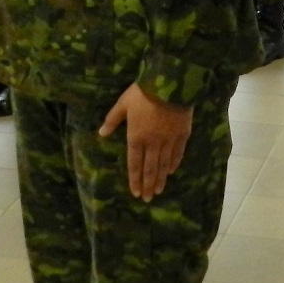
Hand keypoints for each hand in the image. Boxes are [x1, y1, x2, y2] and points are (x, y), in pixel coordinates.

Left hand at [99, 83, 193, 200]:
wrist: (169, 83)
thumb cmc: (143, 92)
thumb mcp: (123, 103)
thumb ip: (113, 120)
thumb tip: (101, 134)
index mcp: (136, 137)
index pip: (134, 163)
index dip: (134, 179)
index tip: (135, 193)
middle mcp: (152, 143)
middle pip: (150, 169)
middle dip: (147, 185)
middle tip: (147, 199)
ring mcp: (169, 140)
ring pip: (164, 164)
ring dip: (160, 179)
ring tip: (158, 191)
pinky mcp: (182, 135)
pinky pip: (177, 154)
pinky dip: (174, 164)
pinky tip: (171, 172)